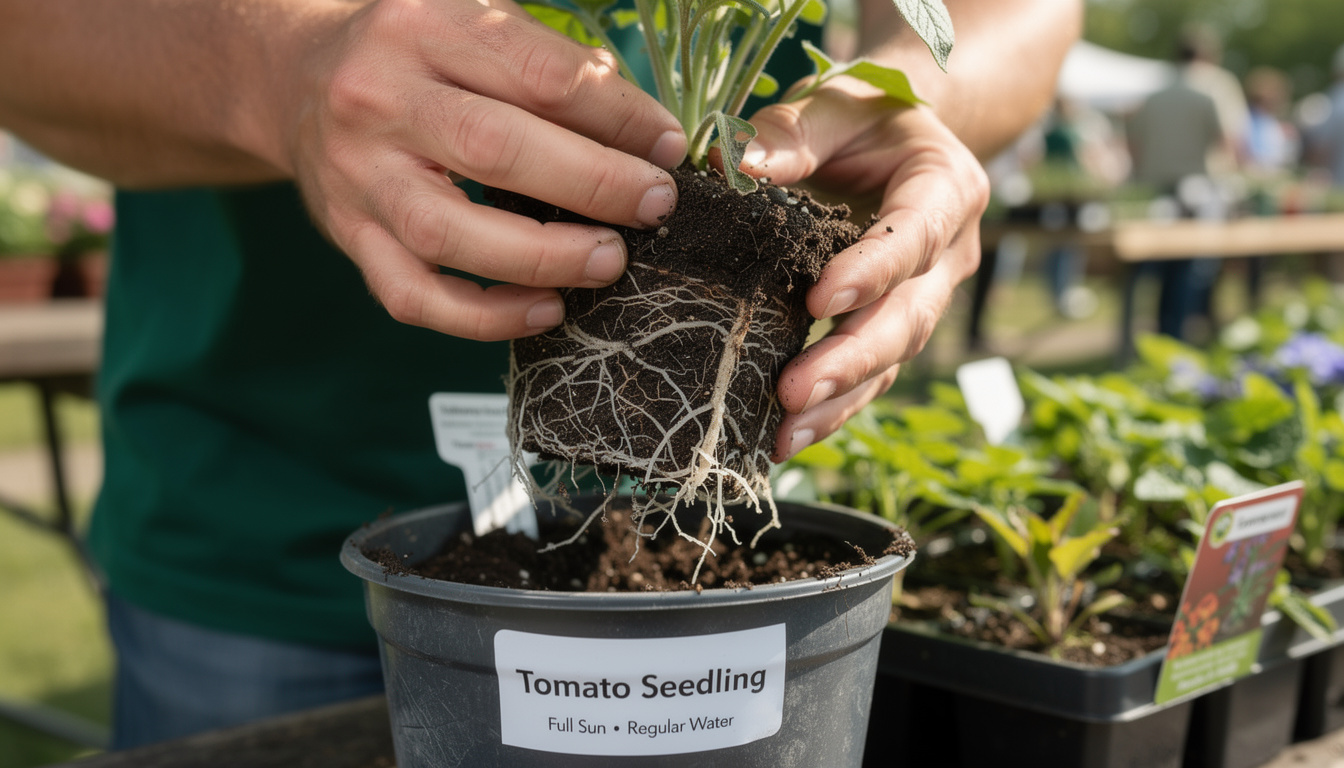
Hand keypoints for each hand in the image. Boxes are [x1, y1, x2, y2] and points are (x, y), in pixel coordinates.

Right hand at [281, 0, 685, 340]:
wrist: (296, 81)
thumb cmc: (415, 56)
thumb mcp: (471, 22)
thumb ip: (548, 63)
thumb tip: (640, 131)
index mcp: (423, 27)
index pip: (538, 75)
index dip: (617, 115)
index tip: (668, 147)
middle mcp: (380, 99)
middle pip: (495, 149)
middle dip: (593, 184)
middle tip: (654, 204)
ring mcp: (358, 177)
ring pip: (450, 234)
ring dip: (544, 257)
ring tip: (609, 260)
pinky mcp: (350, 238)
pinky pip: (414, 296)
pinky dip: (486, 315)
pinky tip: (545, 309)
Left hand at [742, 84, 987, 460]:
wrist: (897, 138)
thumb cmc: (863, 117)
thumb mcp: (835, 103)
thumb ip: (793, 131)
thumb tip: (740, 165)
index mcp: (945, 189)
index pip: (914, 237)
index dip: (873, 271)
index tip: (820, 300)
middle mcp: (948, 254)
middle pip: (908, 318)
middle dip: (851, 360)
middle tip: (793, 392)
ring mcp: (926, 298)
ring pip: (892, 361)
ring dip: (839, 402)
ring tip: (784, 435)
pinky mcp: (894, 326)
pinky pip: (871, 376)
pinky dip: (832, 409)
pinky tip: (784, 438)